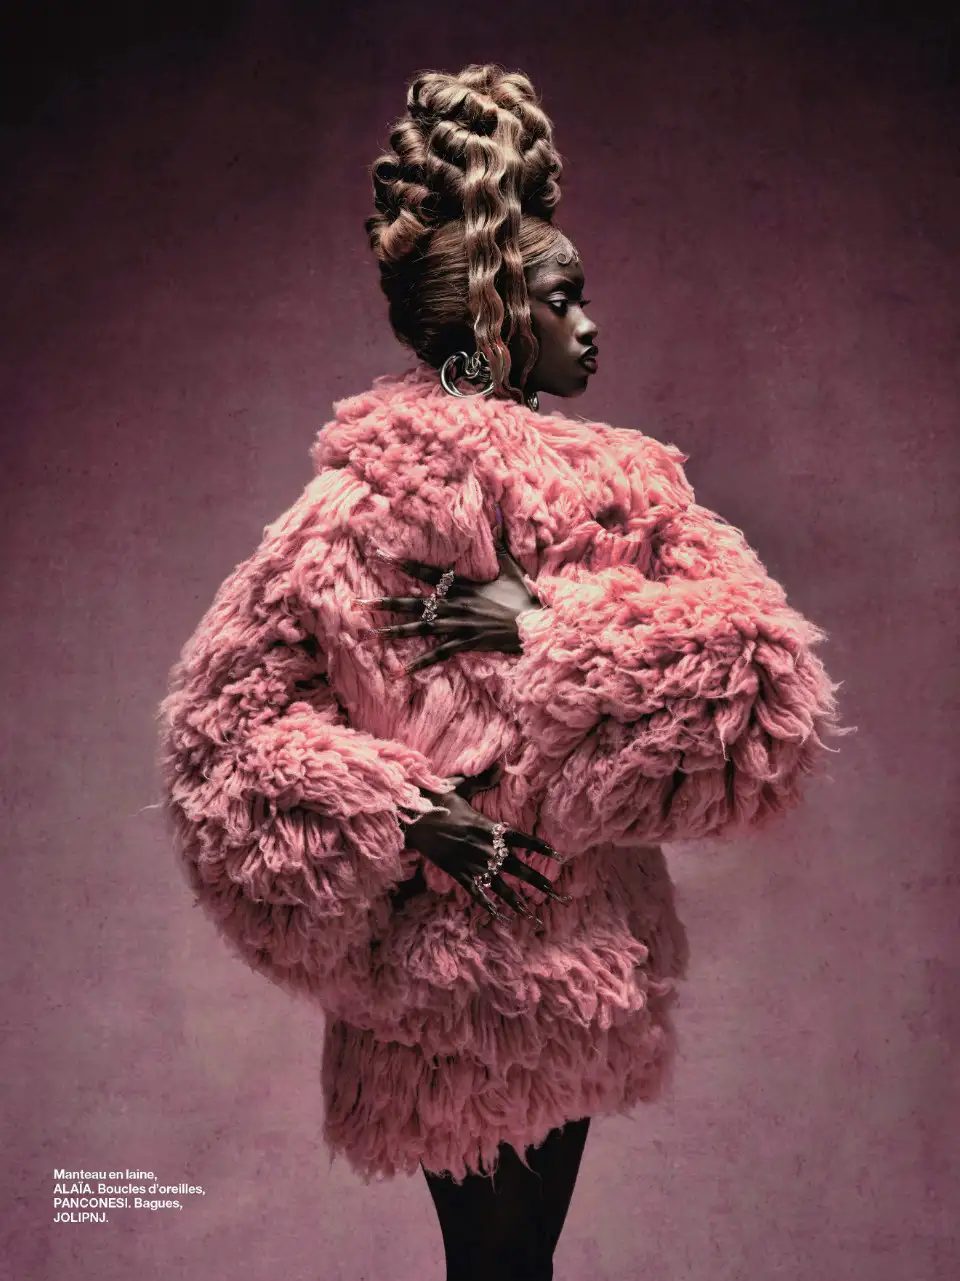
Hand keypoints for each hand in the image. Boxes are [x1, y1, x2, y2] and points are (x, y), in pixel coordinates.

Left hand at [355, 505, 541, 674]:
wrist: (535, 622)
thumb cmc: (523, 593)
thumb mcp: (510, 565)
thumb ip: (498, 542)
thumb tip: (497, 514)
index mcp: (462, 584)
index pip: (426, 572)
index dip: (402, 564)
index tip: (380, 556)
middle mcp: (455, 604)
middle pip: (414, 603)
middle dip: (386, 603)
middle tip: (360, 603)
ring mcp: (458, 625)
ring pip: (420, 629)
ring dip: (394, 632)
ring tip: (370, 634)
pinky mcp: (465, 643)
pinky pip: (437, 655)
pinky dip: (419, 664)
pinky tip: (399, 672)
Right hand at [405, 762, 570, 924]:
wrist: (412, 819)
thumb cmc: (435, 801)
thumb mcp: (460, 786)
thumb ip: (481, 780)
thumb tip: (499, 769)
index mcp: (488, 827)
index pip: (521, 839)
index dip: (540, 847)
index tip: (557, 856)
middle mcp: (484, 848)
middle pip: (517, 867)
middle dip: (537, 881)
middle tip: (556, 893)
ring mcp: (471, 863)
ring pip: (499, 885)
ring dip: (516, 900)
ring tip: (531, 913)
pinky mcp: (457, 873)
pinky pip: (475, 892)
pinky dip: (486, 904)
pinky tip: (497, 915)